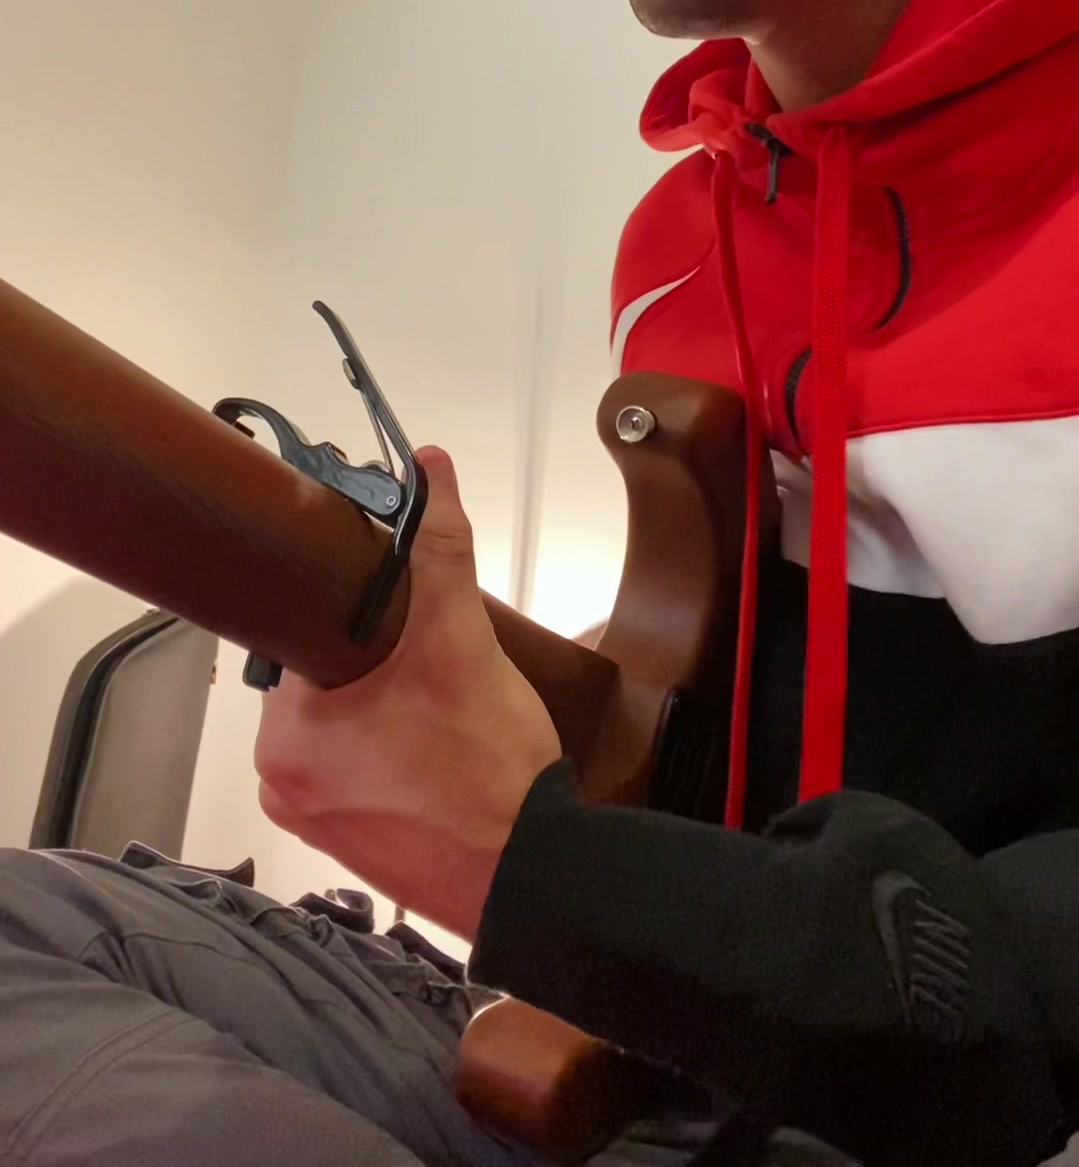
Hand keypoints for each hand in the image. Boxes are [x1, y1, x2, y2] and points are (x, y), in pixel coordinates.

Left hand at [254, 447, 561, 941]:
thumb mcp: (462, 642)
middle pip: (320, 677)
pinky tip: (435, 741)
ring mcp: (313, 818)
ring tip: (438, 703)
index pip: (297, 635)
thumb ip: (440, 552)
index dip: (345, 608)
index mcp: (285, 736)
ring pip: (341, 720)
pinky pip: (357, 765)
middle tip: (429, 657)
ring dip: (383, 701)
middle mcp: (282, 783)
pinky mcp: (348, 840)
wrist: (533, 872)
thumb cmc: (489, 776)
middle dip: (374, 657)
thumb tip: (429, 470)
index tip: (386, 600)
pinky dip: (389, 746)